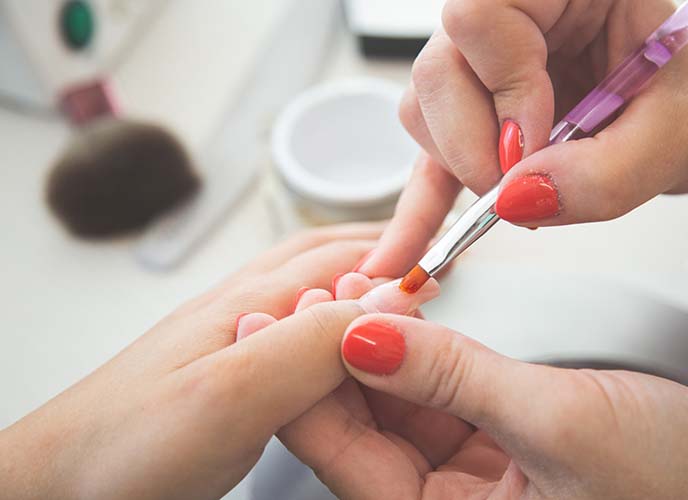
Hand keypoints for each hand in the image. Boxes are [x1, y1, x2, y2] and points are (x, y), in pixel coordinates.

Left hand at [0, 223, 410, 499]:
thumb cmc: (127, 445)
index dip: (399, 258)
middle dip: (378, 250)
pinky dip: (324, 321)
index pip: (341, 257)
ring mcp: (227, 339)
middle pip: (321, 256)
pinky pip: (285, 331)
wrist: (57, 486)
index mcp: (250, 303)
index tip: (445, 268)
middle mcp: (240, 310)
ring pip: (303, 290)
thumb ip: (313, 344)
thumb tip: (389, 300)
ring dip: (351, 277)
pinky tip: (326, 344)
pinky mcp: (221, 374)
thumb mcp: (234, 392)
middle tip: (425, 259)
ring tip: (389, 288)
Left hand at [291, 313, 687, 498]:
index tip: (280, 330)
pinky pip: (445, 394)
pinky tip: (405, 315)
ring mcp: (480, 470)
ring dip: (382, 351)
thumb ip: (451, 378)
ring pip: (404, 407)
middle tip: (319, 298)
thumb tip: (363, 335)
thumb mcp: (556, 423)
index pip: (355, 461)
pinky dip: (426, 354)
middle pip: (370, 432)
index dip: (311, 393)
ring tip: (357, 294)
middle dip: (342, 363)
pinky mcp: (504, 434)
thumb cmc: (685, 485)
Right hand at [356, 0, 687, 276]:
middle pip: (438, 67)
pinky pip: (429, 153)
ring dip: (462, 166)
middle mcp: (512, 13)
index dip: (500, 85)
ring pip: (423, 108)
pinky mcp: (473, 112)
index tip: (533, 146)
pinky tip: (407, 252)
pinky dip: (423, 206)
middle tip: (517, 189)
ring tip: (521, 193)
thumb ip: (603, 174)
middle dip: (471, 143)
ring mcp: (483, 63)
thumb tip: (515, 201)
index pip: (483, 12)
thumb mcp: (672, 139)